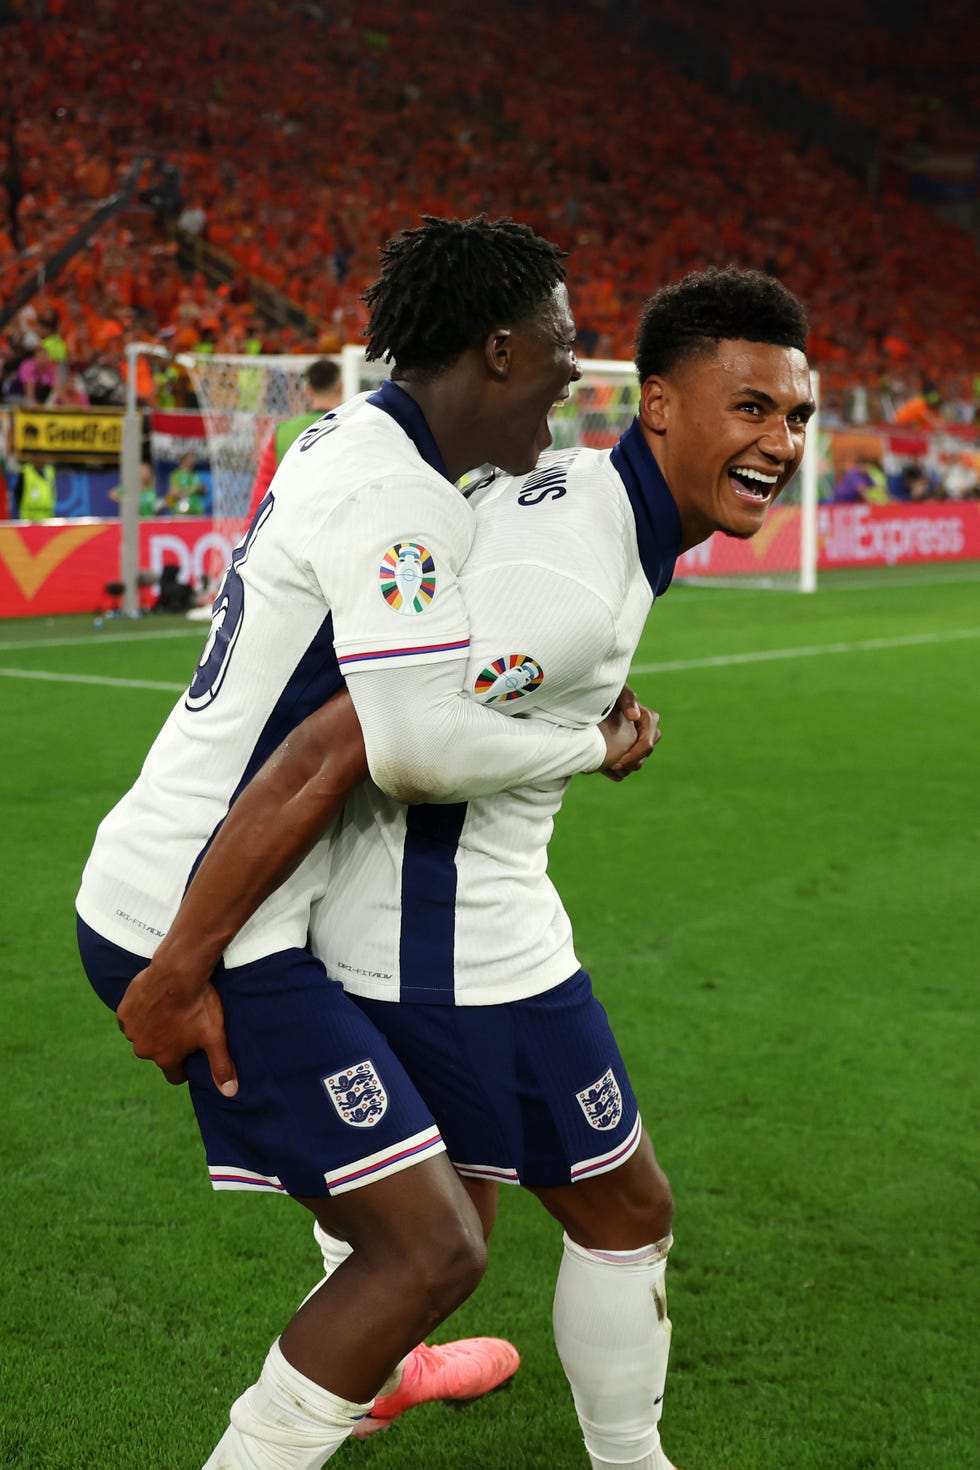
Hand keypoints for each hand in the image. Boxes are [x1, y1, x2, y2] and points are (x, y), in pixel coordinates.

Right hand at [116, 960, 237, 1094]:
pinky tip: (154, 1000)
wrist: (178, 971)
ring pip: (143, 1034)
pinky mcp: (123, 1012)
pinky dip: (140, 1012)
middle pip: (158, 1052)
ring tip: (169, 1009)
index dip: (185, 1065)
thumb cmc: (199, 1004)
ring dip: (152, 1027)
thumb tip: (230, 1094)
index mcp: (166, 1058)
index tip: (192, 1050)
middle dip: (168, 1042)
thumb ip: (220, 1066)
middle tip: (182, 1022)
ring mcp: (132, 1030)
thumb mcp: (215, 1036)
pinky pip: (131, 1017)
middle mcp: (144, 1049)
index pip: (175, 1074)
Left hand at [598, 683, 660, 781]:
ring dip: (625, 767)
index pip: (647, 743)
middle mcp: (647, 730)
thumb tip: (635, 716)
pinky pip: (629, 762)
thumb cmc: (608, 690)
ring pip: (639, 760)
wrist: (596, 695)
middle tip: (612, 766)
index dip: (634, 755)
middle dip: (631, 762)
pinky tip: (604, 768)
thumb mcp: (617, 690)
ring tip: (607, 768)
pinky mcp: (629, 744)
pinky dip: (618, 768)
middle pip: (645, 754)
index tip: (617, 762)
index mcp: (648, 718)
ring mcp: (639, 738)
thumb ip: (626, 698)